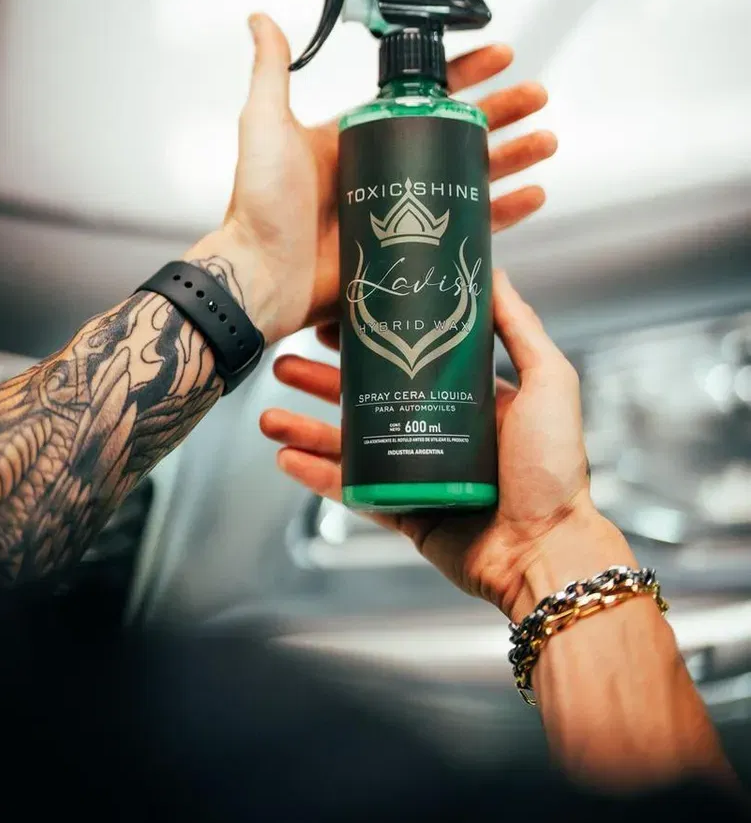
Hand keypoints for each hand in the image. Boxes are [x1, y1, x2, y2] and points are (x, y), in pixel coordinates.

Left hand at [192, 14, 555, 343]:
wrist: (263, 279)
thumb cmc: (260, 208)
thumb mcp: (266, 127)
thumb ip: (271, 72)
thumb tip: (262, 19)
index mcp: (358, 137)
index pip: (421, 95)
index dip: (464, 74)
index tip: (498, 56)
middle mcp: (386, 169)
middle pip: (459, 131)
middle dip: (503, 113)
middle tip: (536, 97)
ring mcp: (404, 211)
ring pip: (472, 176)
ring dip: (512, 158)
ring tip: (544, 142)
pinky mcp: (414, 249)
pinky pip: (469, 226)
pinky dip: (504, 212)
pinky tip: (531, 197)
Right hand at [261, 271, 622, 619]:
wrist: (548, 550)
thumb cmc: (554, 469)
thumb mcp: (548, 382)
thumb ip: (520, 328)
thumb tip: (494, 271)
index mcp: (469, 398)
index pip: (407, 356)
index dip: (368, 339)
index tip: (332, 320)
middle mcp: (438, 430)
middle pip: (367, 398)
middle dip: (321, 382)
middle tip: (285, 365)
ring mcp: (417, 473)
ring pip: (350, 444)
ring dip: (307, 427)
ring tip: (268, 414)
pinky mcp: (405, 512)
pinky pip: (352, 490)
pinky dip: (317, 475)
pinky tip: (285, 457)